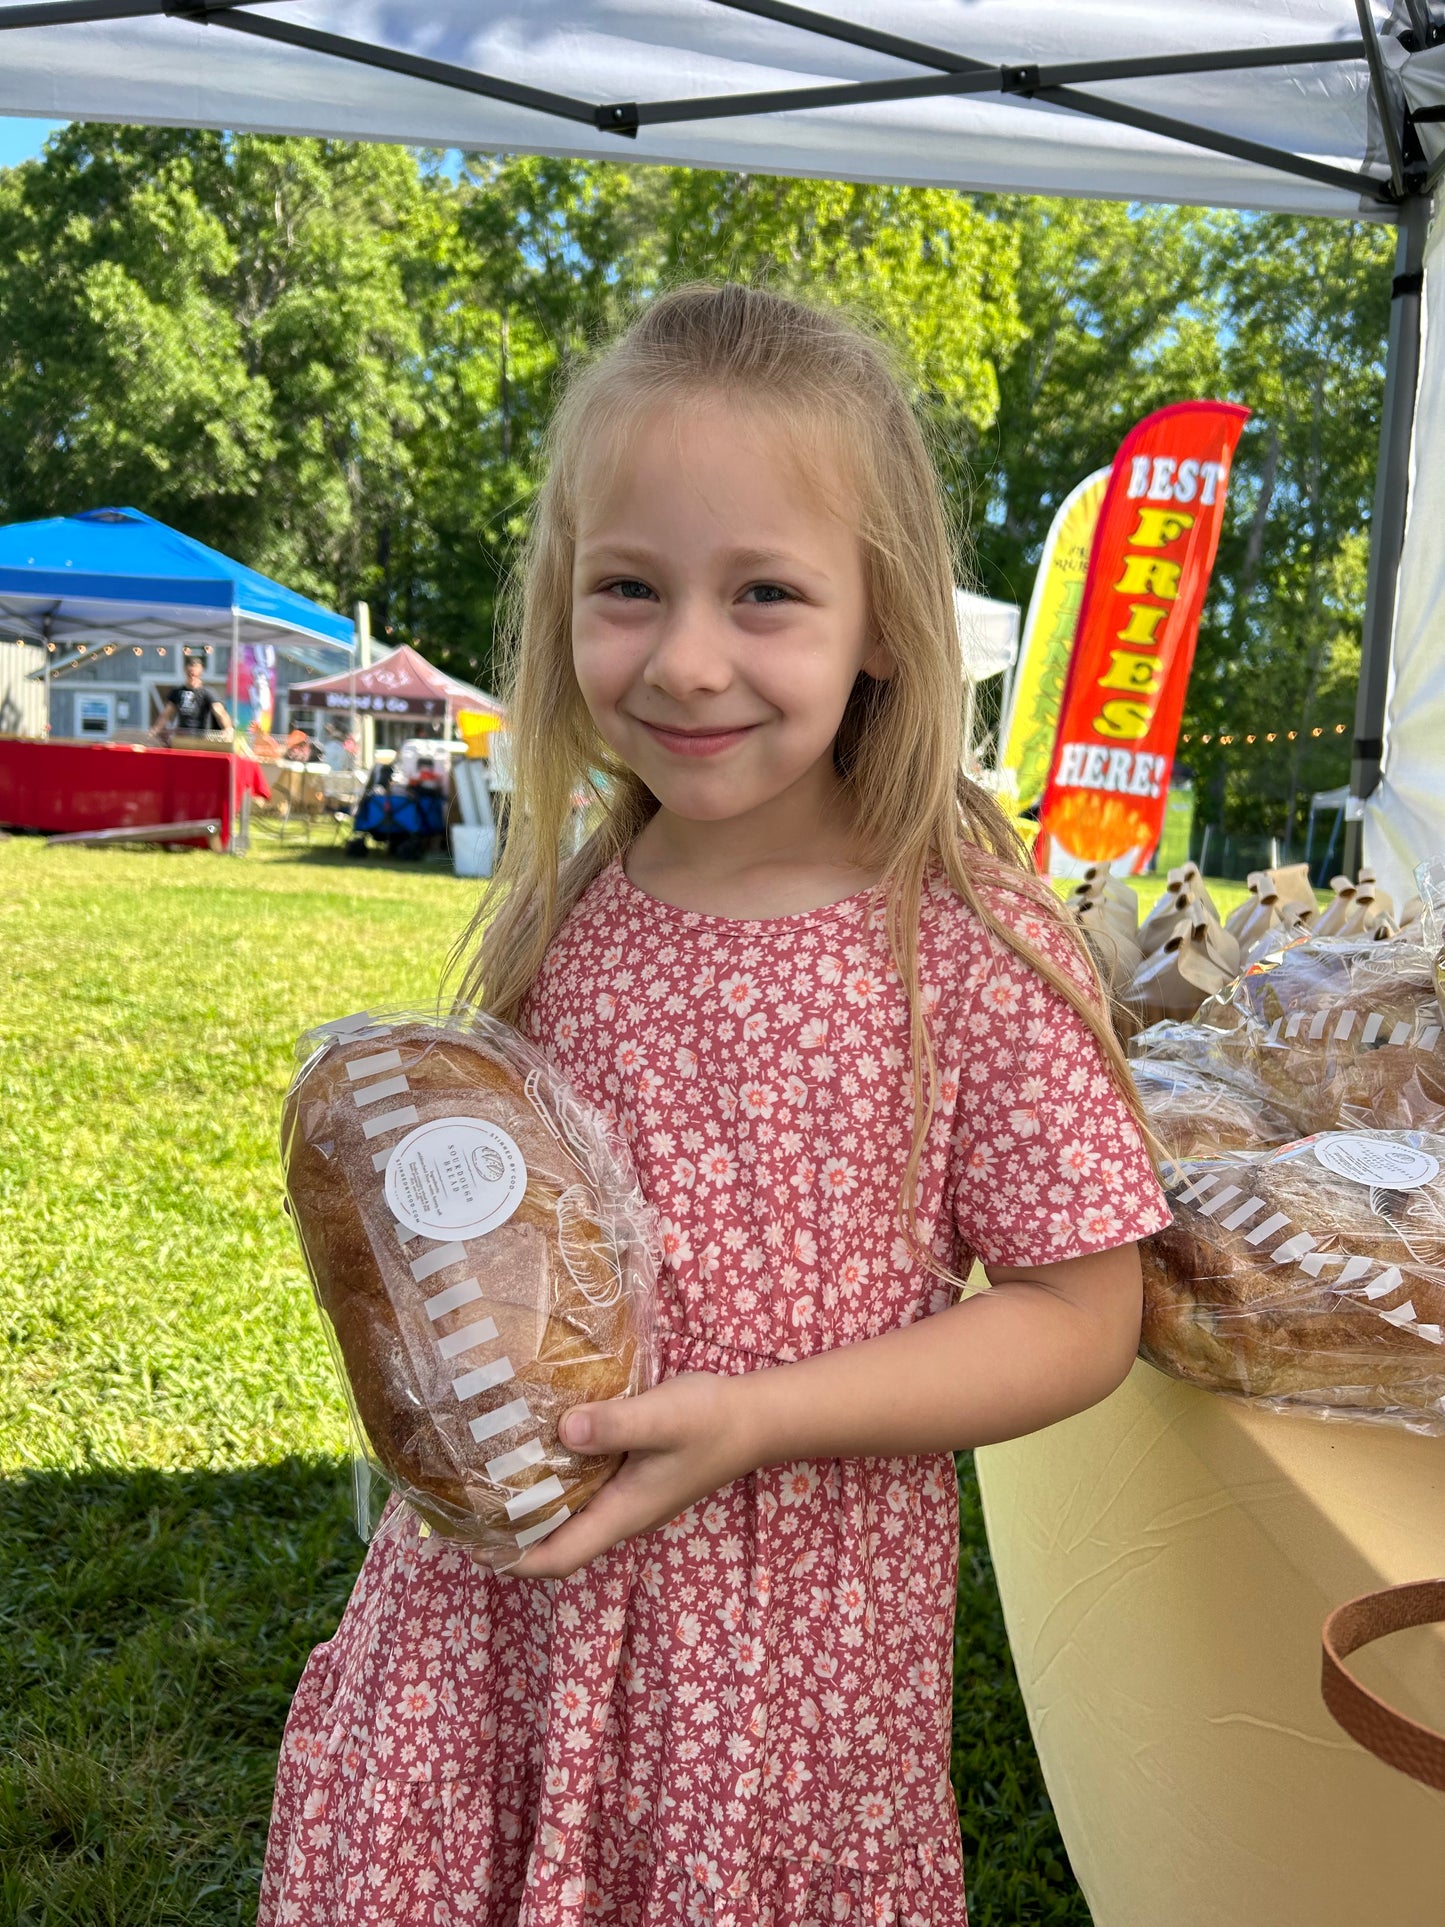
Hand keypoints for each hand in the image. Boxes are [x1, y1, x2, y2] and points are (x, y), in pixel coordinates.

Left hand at [495, 1371, 763, 1580]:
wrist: (753, 1417)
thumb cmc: (709, 1421)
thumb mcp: (660, 1417)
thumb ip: (613, 1425)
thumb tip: (561, 1430)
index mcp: (623, 1514)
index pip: (560, 1559)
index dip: (514, 1560)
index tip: (471, 1544)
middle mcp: (622, 1515)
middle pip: (557, 1545)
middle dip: (511, 1536)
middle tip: (466, 1508)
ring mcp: (629, 1498)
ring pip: (569, 1518)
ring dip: (531, 1510)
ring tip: (489, 1480)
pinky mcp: (633, 1477)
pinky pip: (584, 1492)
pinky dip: (555, 1483)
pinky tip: (537, 1449)